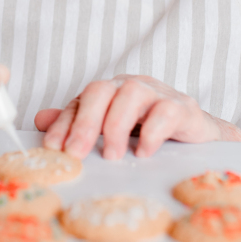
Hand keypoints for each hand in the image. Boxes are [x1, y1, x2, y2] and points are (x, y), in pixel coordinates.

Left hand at [35, 75, 240, 159]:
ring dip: (116, 126)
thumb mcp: (111, 131)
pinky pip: (166, 112)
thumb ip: (78, 124)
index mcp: (111, 92)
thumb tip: (40, 120)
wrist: (200, 140)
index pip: (81, 99)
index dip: (64, 123)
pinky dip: (152, 132)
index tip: (53, 148)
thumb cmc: (151, 134)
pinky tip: (143, 153)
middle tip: (76, 153)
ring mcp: (159, 94)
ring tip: (111, 155)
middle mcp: (131, 87)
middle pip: (101, 90)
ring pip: (131, 94)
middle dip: (84, 122)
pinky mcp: (184, 108)